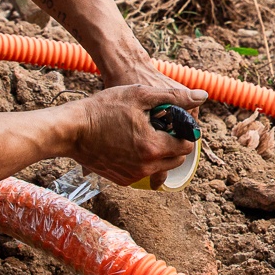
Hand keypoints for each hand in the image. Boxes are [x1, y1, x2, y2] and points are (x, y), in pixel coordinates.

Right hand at [65, 80, 211, 187]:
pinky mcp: (122, 180)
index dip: (184, 132)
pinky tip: (131, 142)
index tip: (173, 121)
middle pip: (176, 159)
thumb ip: (174, 96)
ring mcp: (133, 176)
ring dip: (160, 152)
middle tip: (160, 126)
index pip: (187, 146)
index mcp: (153, 147)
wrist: (71, 130)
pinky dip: (144, 160)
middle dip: (174, 143)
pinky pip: (143, 171)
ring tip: (145, 132)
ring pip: (160, 167)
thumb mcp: (140, 94)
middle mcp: (145, 167)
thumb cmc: (103, 108)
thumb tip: (202, 96)